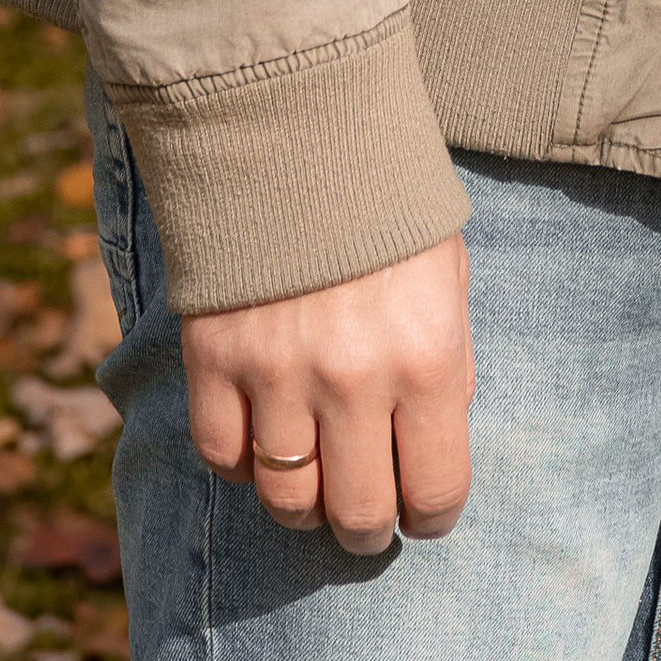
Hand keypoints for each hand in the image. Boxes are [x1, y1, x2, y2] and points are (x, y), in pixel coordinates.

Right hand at [181, 232, 473, 555]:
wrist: (299, 132)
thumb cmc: (389, 209)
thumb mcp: (447, 280)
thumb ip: (443, 367)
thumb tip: (428, 446)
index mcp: (428, 360)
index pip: (434, 493)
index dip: (430, 518)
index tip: (422, 514)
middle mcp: (353, 382)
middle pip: (355, 516)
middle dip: (365, 529)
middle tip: (365, 515)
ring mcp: (277, 375)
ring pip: (285, 500)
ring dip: (303, 504)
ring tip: (315, 482)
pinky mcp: (214, 361)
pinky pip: (222, 458)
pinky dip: (242, 464)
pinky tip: (264, 437)